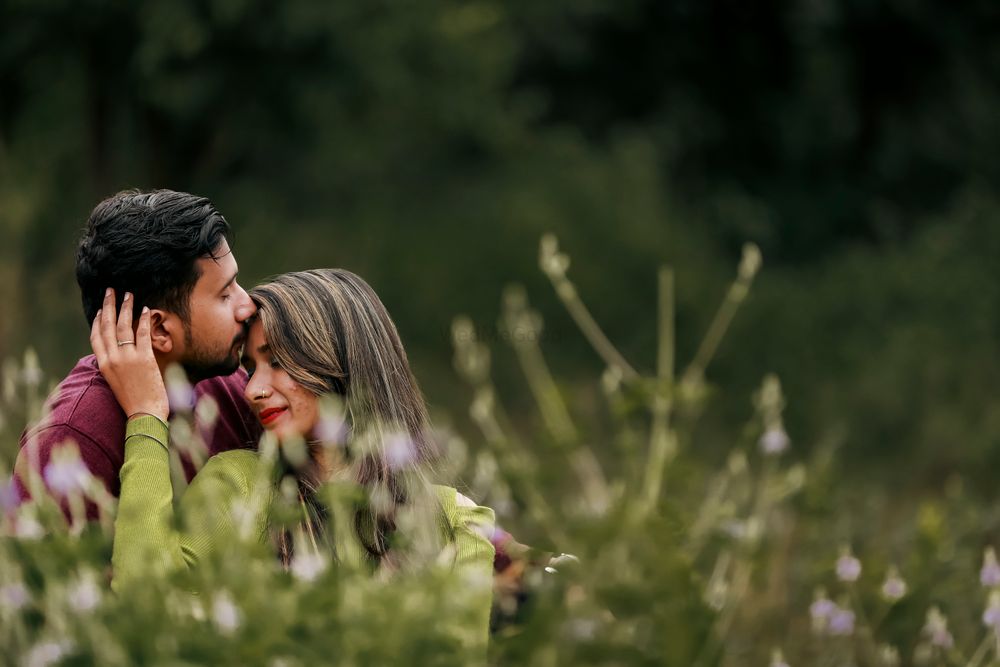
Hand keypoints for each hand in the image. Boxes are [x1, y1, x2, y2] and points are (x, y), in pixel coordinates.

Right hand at [90, 288, 168, 420]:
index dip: (97, 321)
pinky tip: (146, 309)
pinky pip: (142, 333)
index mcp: (103, 365)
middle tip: (110, 291)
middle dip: (108, 306)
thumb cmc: (134, 401)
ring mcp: (127, 357)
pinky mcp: (144, 358)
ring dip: (125, 307)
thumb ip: (115, 366)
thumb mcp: (116, 382)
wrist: (144, 414)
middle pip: (107, 326)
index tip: (101, 309)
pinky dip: (144, 319)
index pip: (96, 337)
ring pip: (123, 326)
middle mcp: (112, 359)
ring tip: (128, 294)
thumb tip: (117, 353)